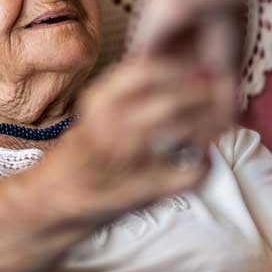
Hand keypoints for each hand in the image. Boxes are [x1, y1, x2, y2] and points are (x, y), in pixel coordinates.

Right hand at [55, 57, 234, 217]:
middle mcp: (108, 127)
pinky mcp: (139, 193)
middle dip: (204, 95)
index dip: (180, 67)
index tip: (198, 69)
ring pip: (180, 130)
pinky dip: (204, 165)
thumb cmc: (80, 154)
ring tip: (220, 121)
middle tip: (222, 94)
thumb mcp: (95, 112)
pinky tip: (203, 160)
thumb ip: (128, 91)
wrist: (49, 204)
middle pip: (170, 100)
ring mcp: (123, 162)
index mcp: (97, 102)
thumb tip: (179, 68)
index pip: (145, 70)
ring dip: (208, 123)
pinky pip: (185, 175)